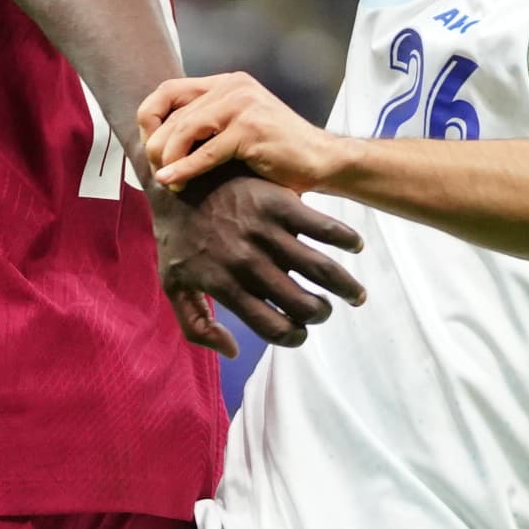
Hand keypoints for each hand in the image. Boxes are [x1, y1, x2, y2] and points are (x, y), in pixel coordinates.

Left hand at [137, 69, 346, 196]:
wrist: (321, 161)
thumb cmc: (276, 153)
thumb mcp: (235, 130)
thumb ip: (204, 127)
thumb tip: (156, 144)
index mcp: (226, 83)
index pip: (169, 90)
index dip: (150, 117)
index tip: (150, 147)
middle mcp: (233, 87)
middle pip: (172, 113)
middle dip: (157, 146)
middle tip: (157, 172)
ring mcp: (243, 105)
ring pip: (184, 130)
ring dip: (168, 159)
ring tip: (166, 181)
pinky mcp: (251, 129)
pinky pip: (206, 152)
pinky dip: (185, 169)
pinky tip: (173, 183)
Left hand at [145, 164, 364, 353]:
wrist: (176, 178)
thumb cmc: (176, 237)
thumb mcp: (173, 285)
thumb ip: (196, 326)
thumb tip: (234, 351)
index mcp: (226, 286)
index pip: (273, 328)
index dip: (294, 338)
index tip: (300, 333)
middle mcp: (249, 263)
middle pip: (303, 305)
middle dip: (321, 314)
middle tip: (323, 311)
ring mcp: (266, 231)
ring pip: (322, 269)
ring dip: (347, 287)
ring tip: (355, 294)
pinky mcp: (279, 202)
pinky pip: (323, 226)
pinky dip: (347, 239)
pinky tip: (355, 246)